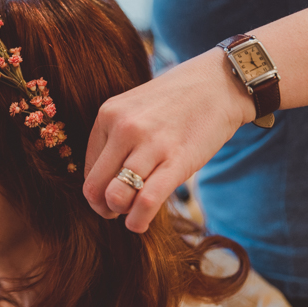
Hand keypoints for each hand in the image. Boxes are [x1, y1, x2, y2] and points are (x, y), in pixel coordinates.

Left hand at [83, 48, 255, 232]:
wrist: (219, 84)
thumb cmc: (175, 101)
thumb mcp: (133, 108)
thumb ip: (114, 139)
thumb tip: (102, 184)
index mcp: (108, 114)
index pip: (88, 168)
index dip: (97, 190)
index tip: (111, 193)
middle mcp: (124, 128)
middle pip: (95, 187)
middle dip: (103, 207)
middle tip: (117, 209)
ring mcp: (150, 144)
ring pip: (116, 197)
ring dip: (121, 214)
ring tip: (133, 211)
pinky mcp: (177, 160)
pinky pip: (147, 201)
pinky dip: (138, 221)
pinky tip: (140, 222)